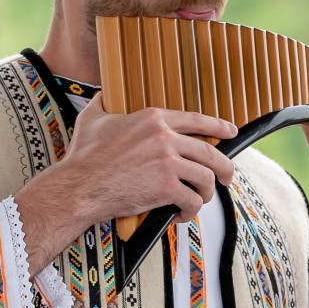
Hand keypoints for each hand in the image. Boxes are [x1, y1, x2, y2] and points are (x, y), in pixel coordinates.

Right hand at [16, 93, 236, 271]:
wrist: (78, 186)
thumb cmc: (83, 156)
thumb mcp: (92, 118)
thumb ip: (104, 102)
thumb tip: (104, 93)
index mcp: (152, 118)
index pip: (196, 120)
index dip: (218, 126)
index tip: (230, 131)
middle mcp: (165, 138)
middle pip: (210, 151)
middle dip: (224, 166)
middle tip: (226, 176)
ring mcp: (168, 163)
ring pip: (206, 177)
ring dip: (207, 192)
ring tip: (200, 199)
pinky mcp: (166, 188)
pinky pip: (192, 200)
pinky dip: (190, 211)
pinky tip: (180, 214)